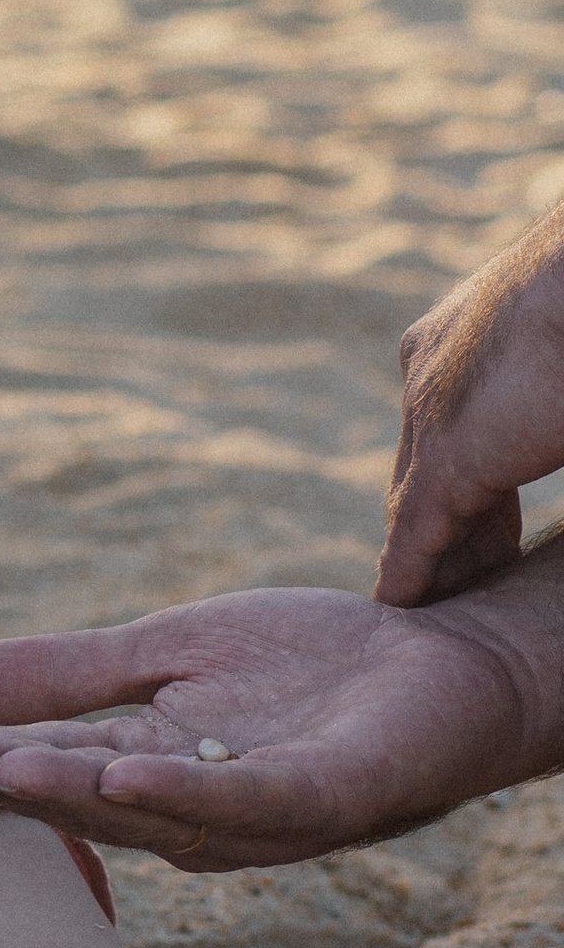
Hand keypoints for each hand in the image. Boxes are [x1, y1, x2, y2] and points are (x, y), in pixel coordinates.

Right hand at [0, 578, 563, 869]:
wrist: (442, 660)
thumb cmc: (310, 664)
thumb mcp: (173, 651)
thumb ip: (79, 673)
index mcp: (158, 769)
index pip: (62, 772)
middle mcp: (202, 806)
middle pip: (97, 803)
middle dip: (23, 787)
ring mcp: (264, 807)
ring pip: (160, 813)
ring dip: (85, 796)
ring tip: (15, 770)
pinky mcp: (327, 794)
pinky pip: (248, 801)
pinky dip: (187, 794)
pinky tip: (130, 775)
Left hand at [378, 200, 563, 604]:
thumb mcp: (547, 368)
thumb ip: (536, 407)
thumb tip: (545, 425)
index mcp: (460, 341)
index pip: (454, 424)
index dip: (472, 477)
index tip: (486, 522)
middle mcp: (428, 372)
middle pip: (427, 467)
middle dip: (447, 525)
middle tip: (462, 578)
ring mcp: (429, 413)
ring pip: (417, 504)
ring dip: (429, 557)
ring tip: (435, 605)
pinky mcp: (447, 459)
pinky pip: (417, 532)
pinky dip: (411, 573)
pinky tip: (401, 606)